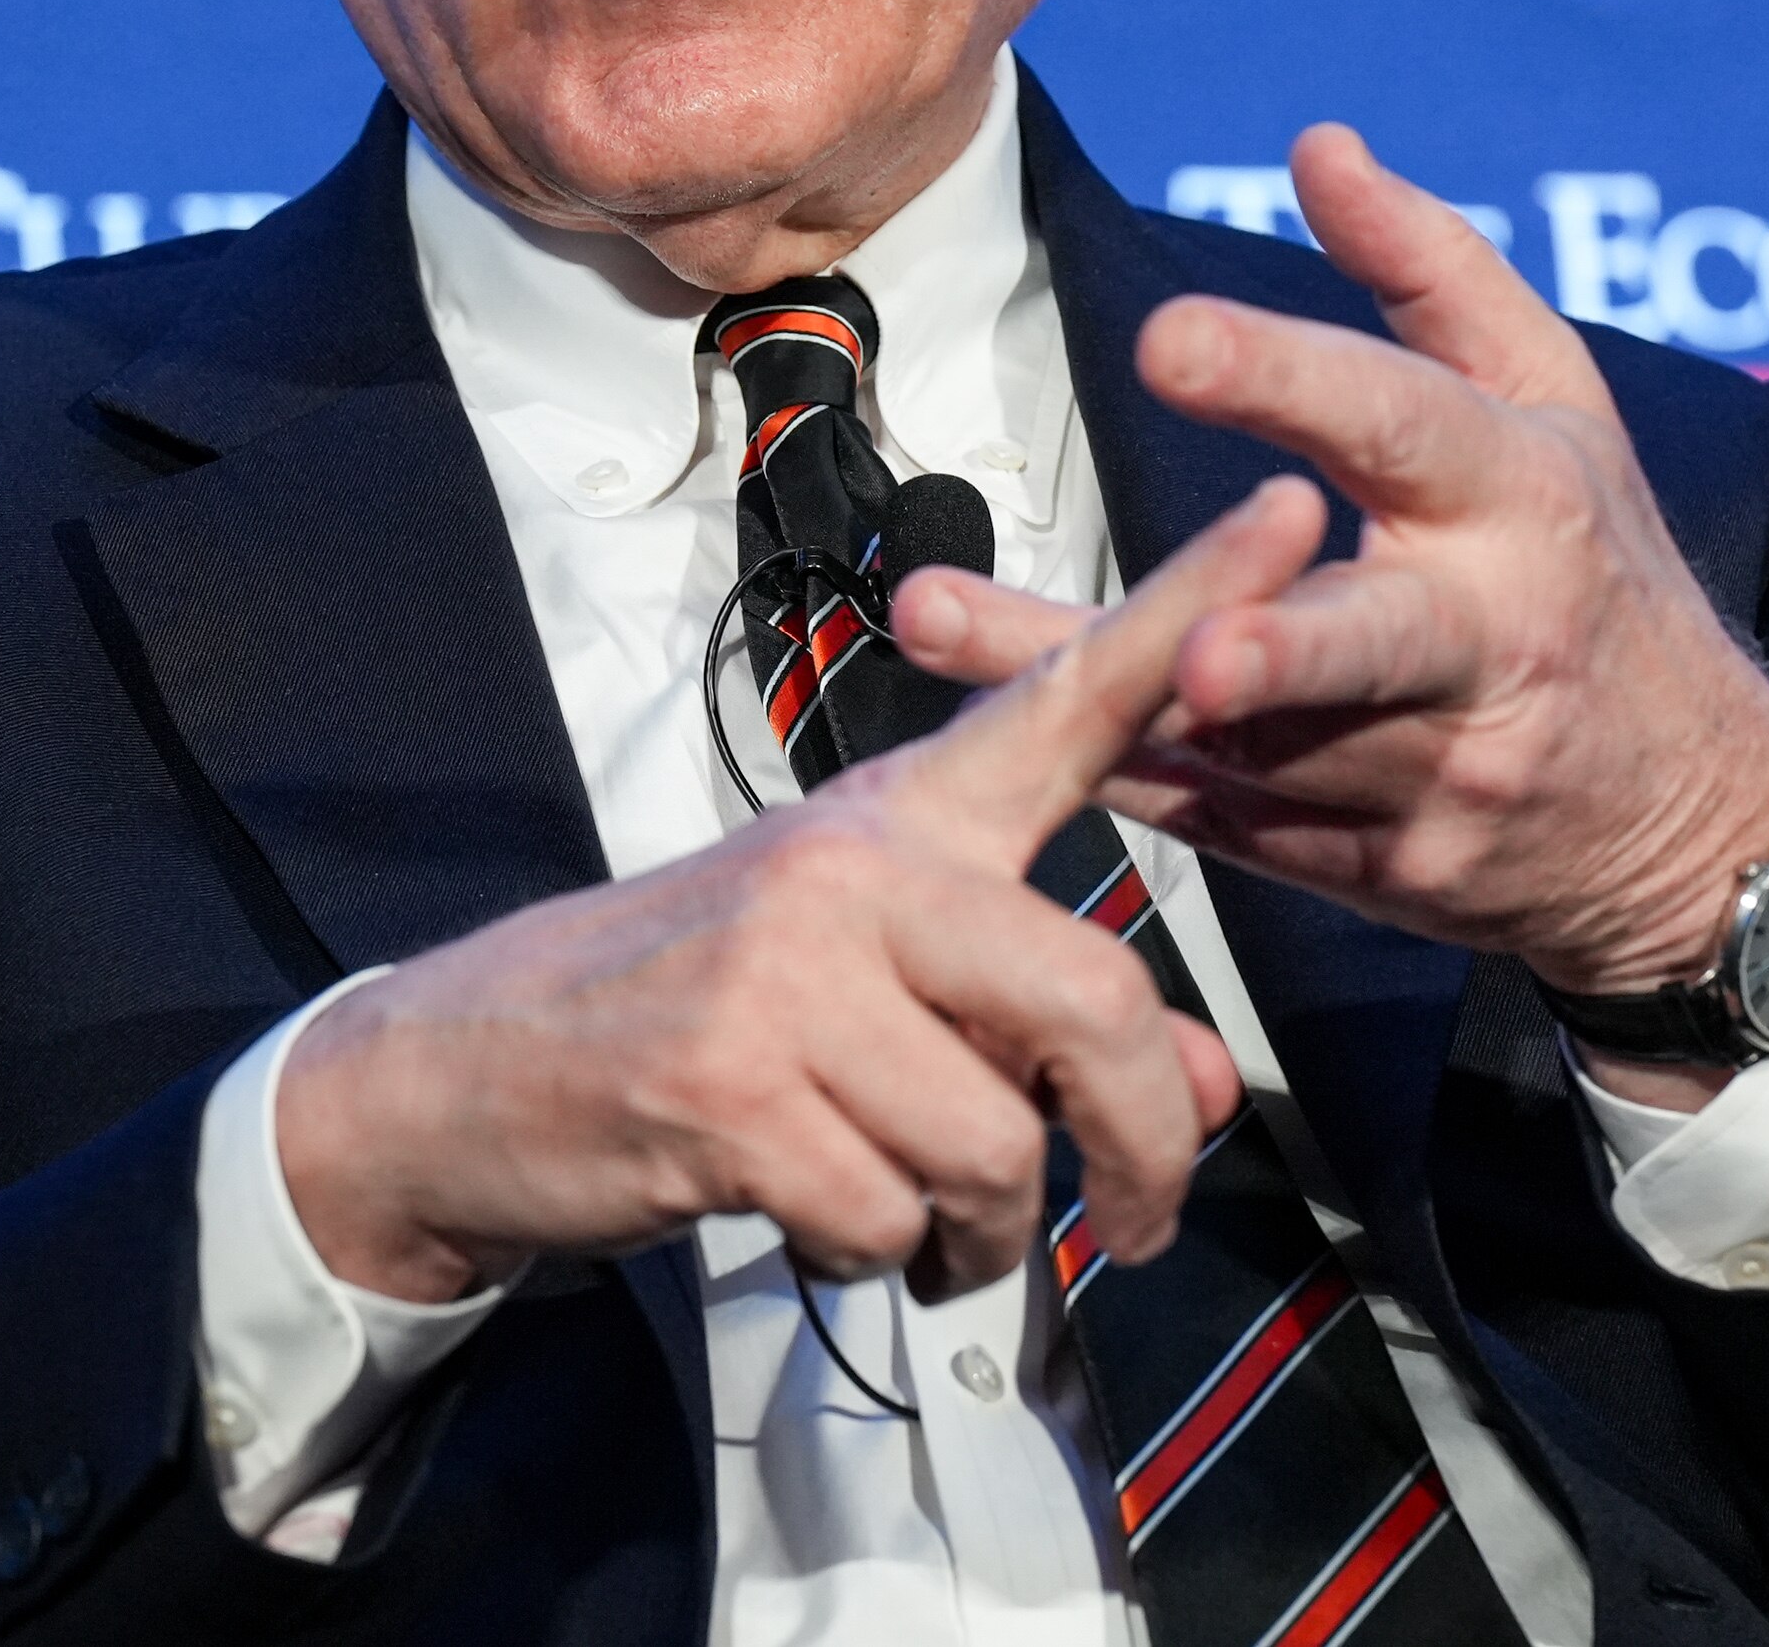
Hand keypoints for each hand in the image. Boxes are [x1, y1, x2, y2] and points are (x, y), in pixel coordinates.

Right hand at [272, 484, 1316, 1303]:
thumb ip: (1049, 1021)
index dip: (1190, 610)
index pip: (1068, 698)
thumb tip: (1202, 1094)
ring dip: (984, 1233)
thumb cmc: (698, 1011)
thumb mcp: (883, 990)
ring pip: (996, 1141)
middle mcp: (854, 866)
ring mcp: (784, 971)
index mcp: (901, 817)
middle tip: (1137, 1218)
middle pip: (1093, 999)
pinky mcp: (726, 1086)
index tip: (1298, 511)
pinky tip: (822, 1221)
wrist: (470, 1067)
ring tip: (921, 1222)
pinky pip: (886, 1215)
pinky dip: (877, 1259)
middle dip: (1140, 1146)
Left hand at [893, 124, 1768, 1099]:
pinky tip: (985, 722)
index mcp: (1523, 499)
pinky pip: (1221, 817)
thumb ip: (1433, 269)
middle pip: (1364, 640)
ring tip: (938, 624)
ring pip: (1251, 741)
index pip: (1406, 427)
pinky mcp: (1372, 865)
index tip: (1168, 338)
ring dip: (1093, 685)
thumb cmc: (1601, 573)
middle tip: (1183, 642)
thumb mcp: (1560, 405)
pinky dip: (1109, 768)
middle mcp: (1483, 641)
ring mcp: (1431, 772)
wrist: (1693, 828)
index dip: (1289, 382)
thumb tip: (1317, 145)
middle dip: (1277, 643)